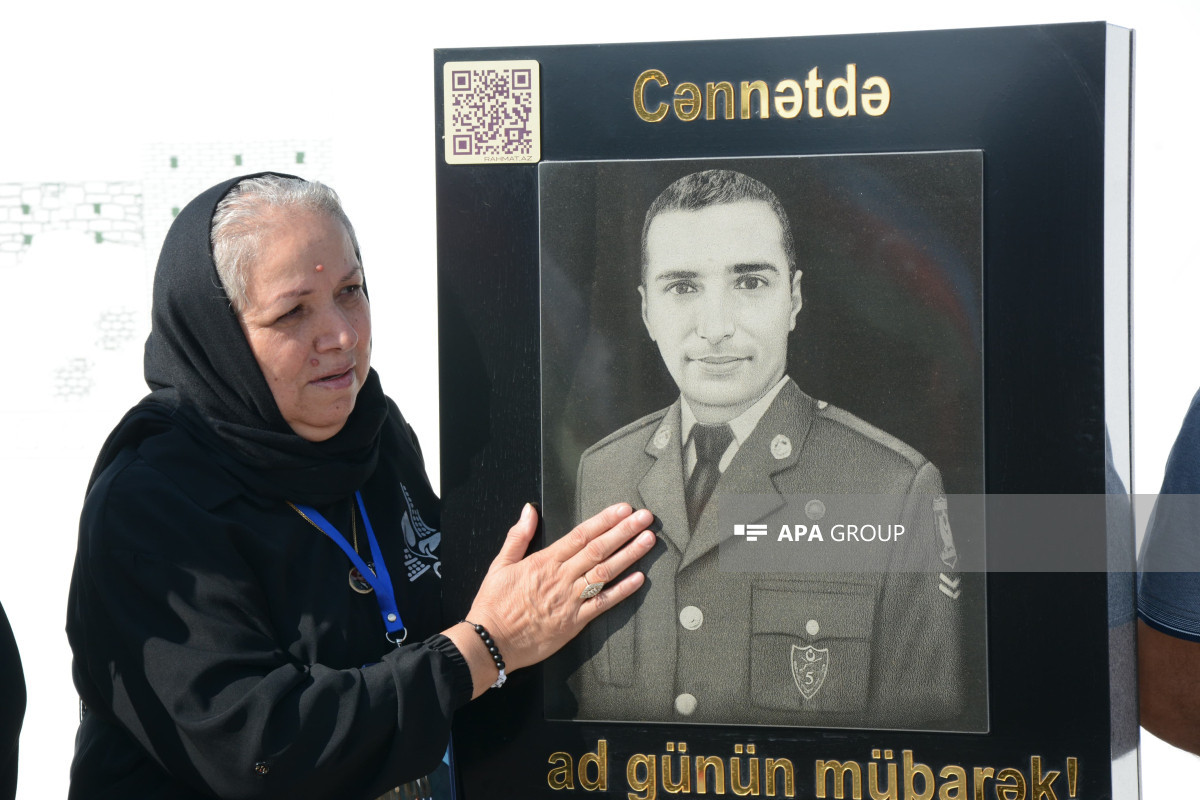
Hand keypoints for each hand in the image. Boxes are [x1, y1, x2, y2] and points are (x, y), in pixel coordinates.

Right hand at [460, 502, 654, 682]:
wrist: (491, 642)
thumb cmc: (494, 605)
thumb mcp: (500, 564)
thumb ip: (518, 536)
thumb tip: (529, 510)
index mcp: (544, 561)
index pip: (581, 535)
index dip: (604, 520)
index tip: (622, 509)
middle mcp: (561, 577)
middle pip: (598, 549)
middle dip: (624, 531)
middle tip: (645, 518)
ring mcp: (570, 600)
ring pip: (605, 572)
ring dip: (629, 555)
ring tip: (648, 541)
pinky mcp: (574, 622)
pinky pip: (602, 603)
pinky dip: (622, 590)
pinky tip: (639, 579)